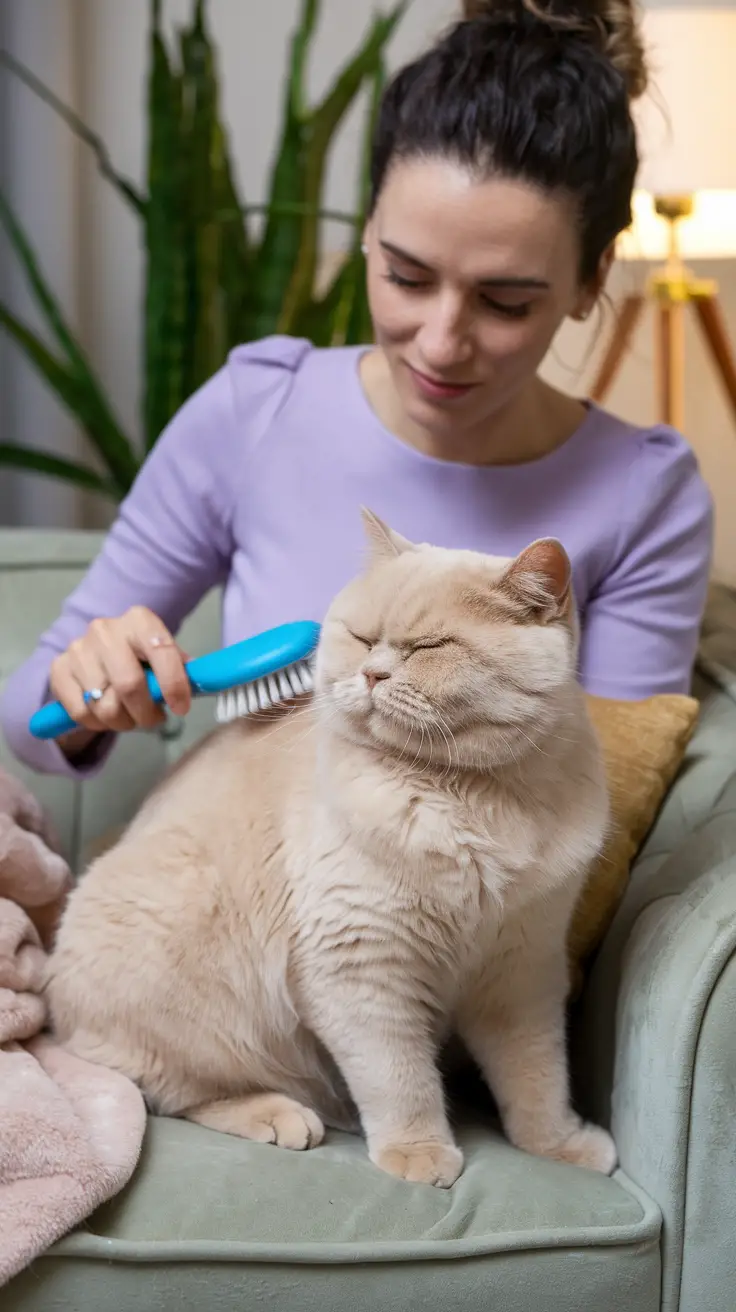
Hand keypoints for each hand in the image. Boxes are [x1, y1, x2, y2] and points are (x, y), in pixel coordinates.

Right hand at [49, 606, 190, 738]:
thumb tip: (205, 679)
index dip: (174, 685)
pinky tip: (106, 717)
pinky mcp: (58, 669)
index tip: (181, 708)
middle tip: (153, 720)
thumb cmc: (140, 658)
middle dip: (146, 713)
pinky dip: (97, 724)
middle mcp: (106, 629)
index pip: (162, 651)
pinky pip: (81, 711)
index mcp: (139, 620)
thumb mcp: (164, 655)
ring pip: (104, 704)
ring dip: (122, 721)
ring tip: (129, 717)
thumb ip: (182, 667)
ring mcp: (79, 648)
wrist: (95, 655)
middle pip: (129, 685)